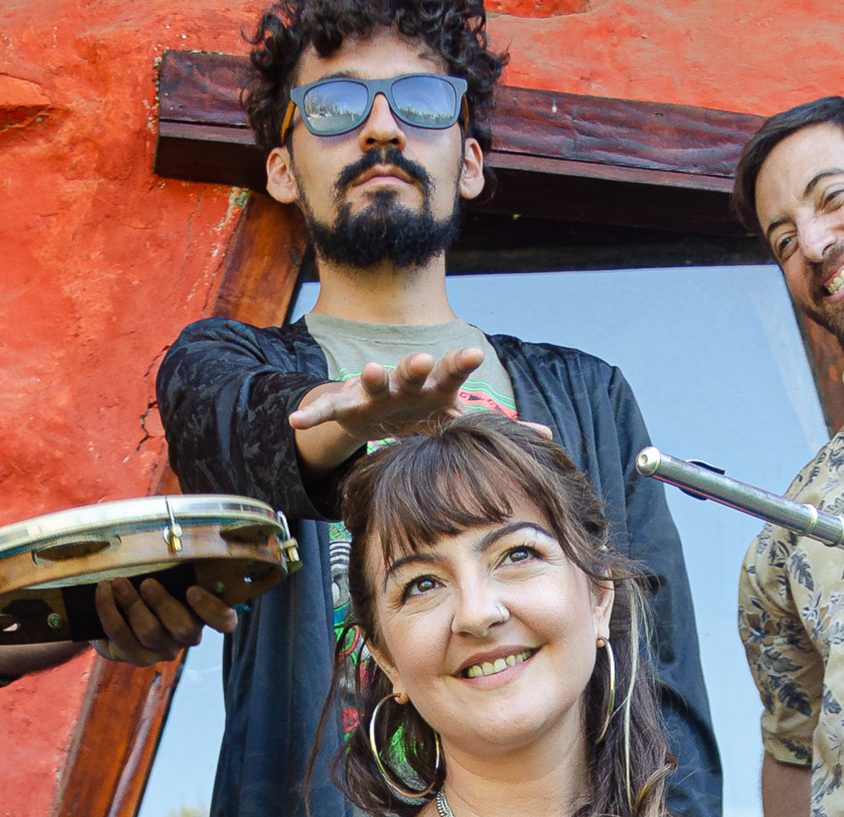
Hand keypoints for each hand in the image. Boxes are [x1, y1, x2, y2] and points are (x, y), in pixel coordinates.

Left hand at [91, 578, 239, 665]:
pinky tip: (103, 592)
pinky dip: (109, 612)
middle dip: (163, 604)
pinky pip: (122, 637)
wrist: (117, 610)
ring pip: (150, 632)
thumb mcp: (166, 573)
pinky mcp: (137, 657)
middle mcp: (187, 636)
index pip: (224, 621)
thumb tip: (169, 542)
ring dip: (131, 604)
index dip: (212, 609)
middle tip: (146, 584)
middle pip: (183, 628)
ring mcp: (163, 649)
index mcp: (203, 613)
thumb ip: (174, 565)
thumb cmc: (149, 584)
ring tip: (117, 583)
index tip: (192, 590)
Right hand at [288, 347, 484, 440]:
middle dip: (415, 366)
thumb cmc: (425, 412)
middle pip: (412, 371)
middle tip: (421, 360)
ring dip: (371, 376)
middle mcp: (404, 383)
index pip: (451, 373)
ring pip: (372, 381)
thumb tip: (547, 434)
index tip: (473, 354)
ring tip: (369, 370)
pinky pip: (327, 410)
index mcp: (434, 386)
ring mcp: (373, 392)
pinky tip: (296, 420)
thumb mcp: (457, 417)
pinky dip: (313, 415)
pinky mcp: (346, 405)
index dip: (460, 364)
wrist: (377, 413)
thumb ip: (499, 424)